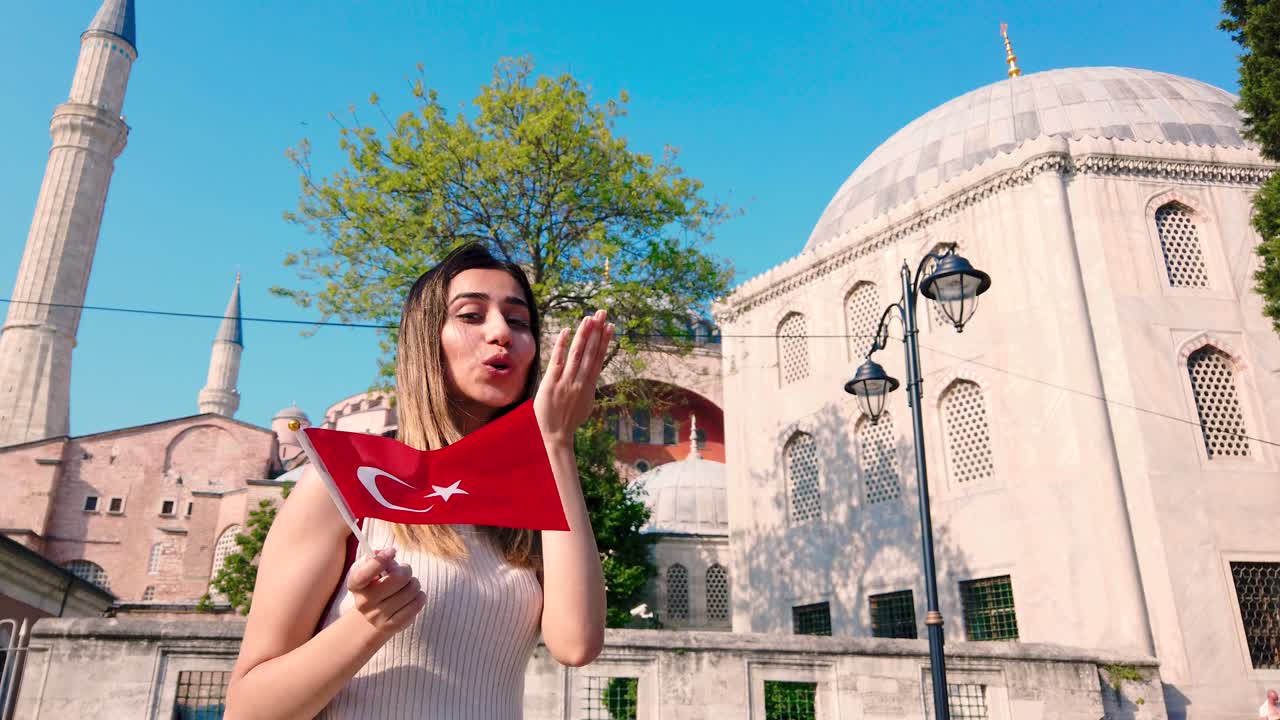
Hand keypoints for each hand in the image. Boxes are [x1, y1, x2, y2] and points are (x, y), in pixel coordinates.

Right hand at [345, 547, 425, 637]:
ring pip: (412, 590)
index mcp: (355, 584)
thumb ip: (377, 557)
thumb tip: (388, 554)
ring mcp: (377, 616)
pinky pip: (416, 605)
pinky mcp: (392, 626)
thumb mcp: (370, 568)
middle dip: (406, 570)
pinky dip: (420, 597)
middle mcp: (363, 602)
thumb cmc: (375, 583)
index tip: (392, 552)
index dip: (381, 560)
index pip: (365, 573)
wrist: (373, 614)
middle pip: (399, 578)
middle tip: (404, 572)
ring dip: (414, 583)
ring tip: (407, 586)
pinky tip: (414, 597)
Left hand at [536, 309, 613, 446]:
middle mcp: (580, 381)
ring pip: (577, 354)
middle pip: (591, 352)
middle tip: (602, 313)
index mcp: (590, 385)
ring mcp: (566, 381)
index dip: (604, 341)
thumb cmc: (568, 421)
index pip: (599, 358)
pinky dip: (562, 346)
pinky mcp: (552, 383)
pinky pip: (558, 360)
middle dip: (597, 331)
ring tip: (589, 318)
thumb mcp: (584, 404)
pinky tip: (567, 331)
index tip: (610, 326)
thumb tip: (592, 378)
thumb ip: (587, 388)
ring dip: (584, 335)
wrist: (554, 436)